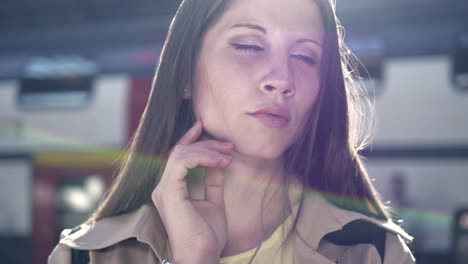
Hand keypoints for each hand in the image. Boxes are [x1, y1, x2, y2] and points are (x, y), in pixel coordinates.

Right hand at [152, 120, 232, 262]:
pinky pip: (181, 161)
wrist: (202, 256)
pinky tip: (220, 162)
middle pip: (180, 151)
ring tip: (228, 155)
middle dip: (206, 144)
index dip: (189, 139)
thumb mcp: (214, 202)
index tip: (203, 127)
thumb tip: (219, 162)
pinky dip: (202, 156)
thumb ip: (213, 182)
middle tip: (229, 146)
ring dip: (207, 150)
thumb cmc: (207, 235)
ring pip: (180, 152)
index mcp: (173, 190)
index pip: (178, 157)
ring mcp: (164, 189)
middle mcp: (164, 187)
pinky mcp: (169, 191)